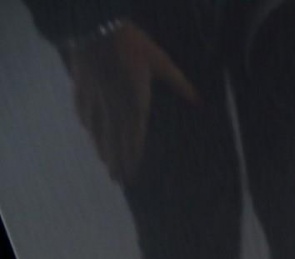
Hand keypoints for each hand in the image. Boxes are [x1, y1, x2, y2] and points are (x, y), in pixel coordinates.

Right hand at [64, 23, 198, 183]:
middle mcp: (114, 109)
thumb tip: (200, 101)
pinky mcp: (81, 87)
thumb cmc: (133, 45)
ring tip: (105, 163)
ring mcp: (95, 99)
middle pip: (113, 141)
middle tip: (116, 180)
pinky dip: (86, 124)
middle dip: (115, 162)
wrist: (97, 28)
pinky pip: (83, 111)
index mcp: (135, 106)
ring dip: (101, 148)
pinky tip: (87, 132)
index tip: (131, 175)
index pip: (133, 140)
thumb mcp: (161, 63)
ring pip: (97, 130)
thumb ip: (180, 84)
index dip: (132, 159)